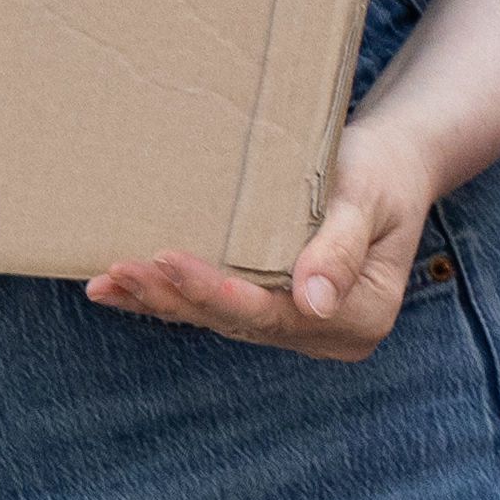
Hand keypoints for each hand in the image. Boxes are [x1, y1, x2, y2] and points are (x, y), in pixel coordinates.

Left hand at [95, 104, 456, 360]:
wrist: (392, 165)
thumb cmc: (383, 171)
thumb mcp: (369, 199)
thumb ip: (340, 249)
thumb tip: (313, 303)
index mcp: (360, 317)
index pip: (274, 311)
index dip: (217, 290)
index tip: (168, 260)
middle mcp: (325, 334)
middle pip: (237, 321)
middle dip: (176, 296)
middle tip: (121, 269)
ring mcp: (297, 327)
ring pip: (219, 319)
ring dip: (161, 300)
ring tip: (106, 282)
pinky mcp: (272, 310)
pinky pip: (215, 309)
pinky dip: (169, 298)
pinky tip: (119, 292)